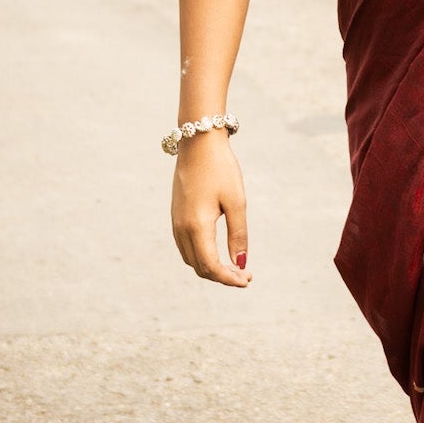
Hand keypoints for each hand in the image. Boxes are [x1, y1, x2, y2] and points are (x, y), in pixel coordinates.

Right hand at [170, 130, 251, 286]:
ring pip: (191, 259)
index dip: (229, 279)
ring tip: (234, 267)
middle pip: (199, 267)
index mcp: (197, 226)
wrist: (197, 143)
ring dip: (210, 268)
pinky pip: (185, 247)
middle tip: (246, 276)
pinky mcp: (176, 216)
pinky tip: (217, 253)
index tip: (247, 280)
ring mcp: (176, 222)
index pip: (210, 266)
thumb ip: (238, 235)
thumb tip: (241, 264)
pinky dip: (201, 257)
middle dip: (222, 276)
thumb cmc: (221, 169)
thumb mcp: (236, 202)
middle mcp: (182, 228)